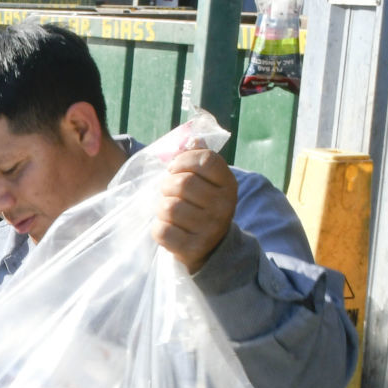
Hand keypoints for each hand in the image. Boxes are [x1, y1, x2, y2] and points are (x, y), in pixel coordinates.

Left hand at [154, 148, 237, 272]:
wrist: (210, 246)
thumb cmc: (201, 205)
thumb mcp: (208, 182)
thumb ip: (199, 159)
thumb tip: (192, 139)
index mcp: (229, 184)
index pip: (205, 160)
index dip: (183, 160)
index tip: (175, 168)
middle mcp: (224, 206)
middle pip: (182, 183)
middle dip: (167, 186)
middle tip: (169, 192)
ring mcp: (210, 228)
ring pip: (169, 208)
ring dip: (161, 208)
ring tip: (169, 211)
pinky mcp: (193, 248)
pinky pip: (162, 231)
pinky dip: (158, 229)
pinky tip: (169, 228)